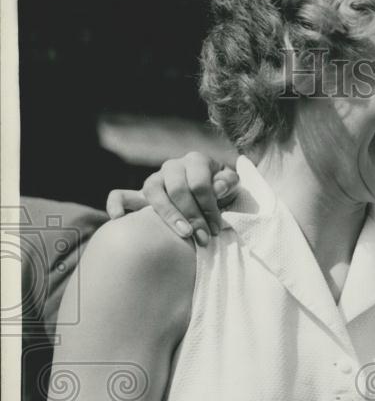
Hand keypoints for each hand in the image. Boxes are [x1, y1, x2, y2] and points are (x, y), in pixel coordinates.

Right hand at [106, 152, 238, 244]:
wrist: (209, 194)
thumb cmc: (221, 191)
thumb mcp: (231, 185)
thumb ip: (227, 183)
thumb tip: (218, 187)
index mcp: (196, 161)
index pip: (200, 183)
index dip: (209, 208)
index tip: (216, 229)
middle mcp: (172, 166)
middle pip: (178, 189)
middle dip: (193, 216)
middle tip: (203, 239)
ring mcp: (155, 179)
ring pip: (152, 190)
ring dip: (169, 215)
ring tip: (184, 235)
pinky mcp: (139, 193)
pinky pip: (120, 194)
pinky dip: (116, 205)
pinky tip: (120, 220)